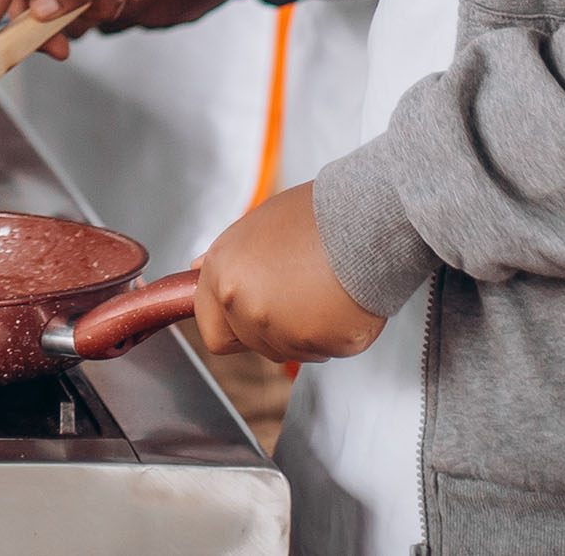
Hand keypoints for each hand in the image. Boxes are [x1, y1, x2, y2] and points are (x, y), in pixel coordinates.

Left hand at [192, 182, 391, 363]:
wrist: (366, 218)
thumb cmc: (316, 214)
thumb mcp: (257, 223)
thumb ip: (227, 257)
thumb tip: (198, 270)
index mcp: (223, 274)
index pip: (212, 330)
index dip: (232, 325)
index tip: (249, 316)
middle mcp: (245, 305)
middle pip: (254, 343)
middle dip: (274, 327)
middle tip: (300, 291)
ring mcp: (283, 330)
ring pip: (291, 350)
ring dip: (306, 331)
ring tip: (325, 288)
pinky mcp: (322, 344)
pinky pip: (326, 349)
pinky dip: (337, 333)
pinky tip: (344, 299)